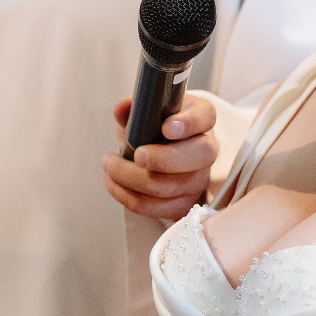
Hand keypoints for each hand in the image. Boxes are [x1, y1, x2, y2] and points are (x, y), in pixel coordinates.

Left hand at [103, 92, 217, 220]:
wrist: (160, 152)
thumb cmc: (155, 127)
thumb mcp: (147, 111)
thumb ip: (135, 107)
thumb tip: (123, 107)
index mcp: (201, 118)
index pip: (205, 117)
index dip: (188, 123)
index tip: (166, 127)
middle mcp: (206, 149)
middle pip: (198, 157)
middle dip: (163, 159)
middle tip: (137, 154)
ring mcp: (198, 179)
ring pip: (171, 187)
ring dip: (132, 178)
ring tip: (109, 165)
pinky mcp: (183, 203)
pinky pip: (156, 208)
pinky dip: (128, 195)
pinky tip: (112, 182)